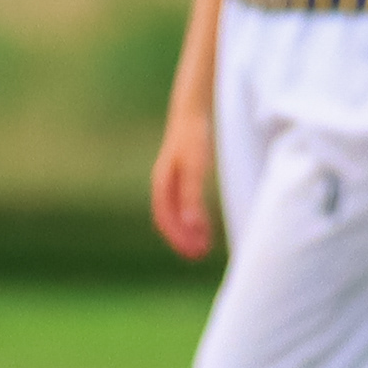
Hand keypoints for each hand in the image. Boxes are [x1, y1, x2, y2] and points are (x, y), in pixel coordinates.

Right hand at [150, 107, 216, 261]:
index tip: (195, 253)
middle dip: (182, 239)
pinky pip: (184, 202)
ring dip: (188, 230)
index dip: (178, 238)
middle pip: (169, 218)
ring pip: (176, 212)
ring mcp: (173, 178)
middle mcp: (165, 183)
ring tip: (204, 246)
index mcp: (163, 184)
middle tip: (200, 256)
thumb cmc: (194, 138)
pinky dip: (193, 217)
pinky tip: (204, 224)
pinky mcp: (185, 173)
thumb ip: (193, 197)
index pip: (165, 218)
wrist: (193, 111)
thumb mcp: (195, 168)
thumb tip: (193, 226)